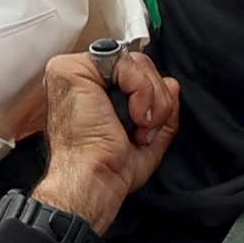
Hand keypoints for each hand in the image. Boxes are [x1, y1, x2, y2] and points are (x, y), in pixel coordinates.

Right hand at [17, 45, 181, 229]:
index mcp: (94, 91)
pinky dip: (142, 92)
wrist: (94, 180)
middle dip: (157, 97)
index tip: (147, 124)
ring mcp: (74, 71)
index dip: (153, 94)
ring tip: (139, 125)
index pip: (136, 71)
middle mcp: (83, 79)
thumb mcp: (150, 136)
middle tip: (145, 127)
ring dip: (152, 98)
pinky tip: (133, 116)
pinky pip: (126, 63)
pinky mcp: (72, 70)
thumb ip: (162, 106)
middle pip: (139, 62)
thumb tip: (172, 84)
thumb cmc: (109, 167)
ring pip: (137, 62)